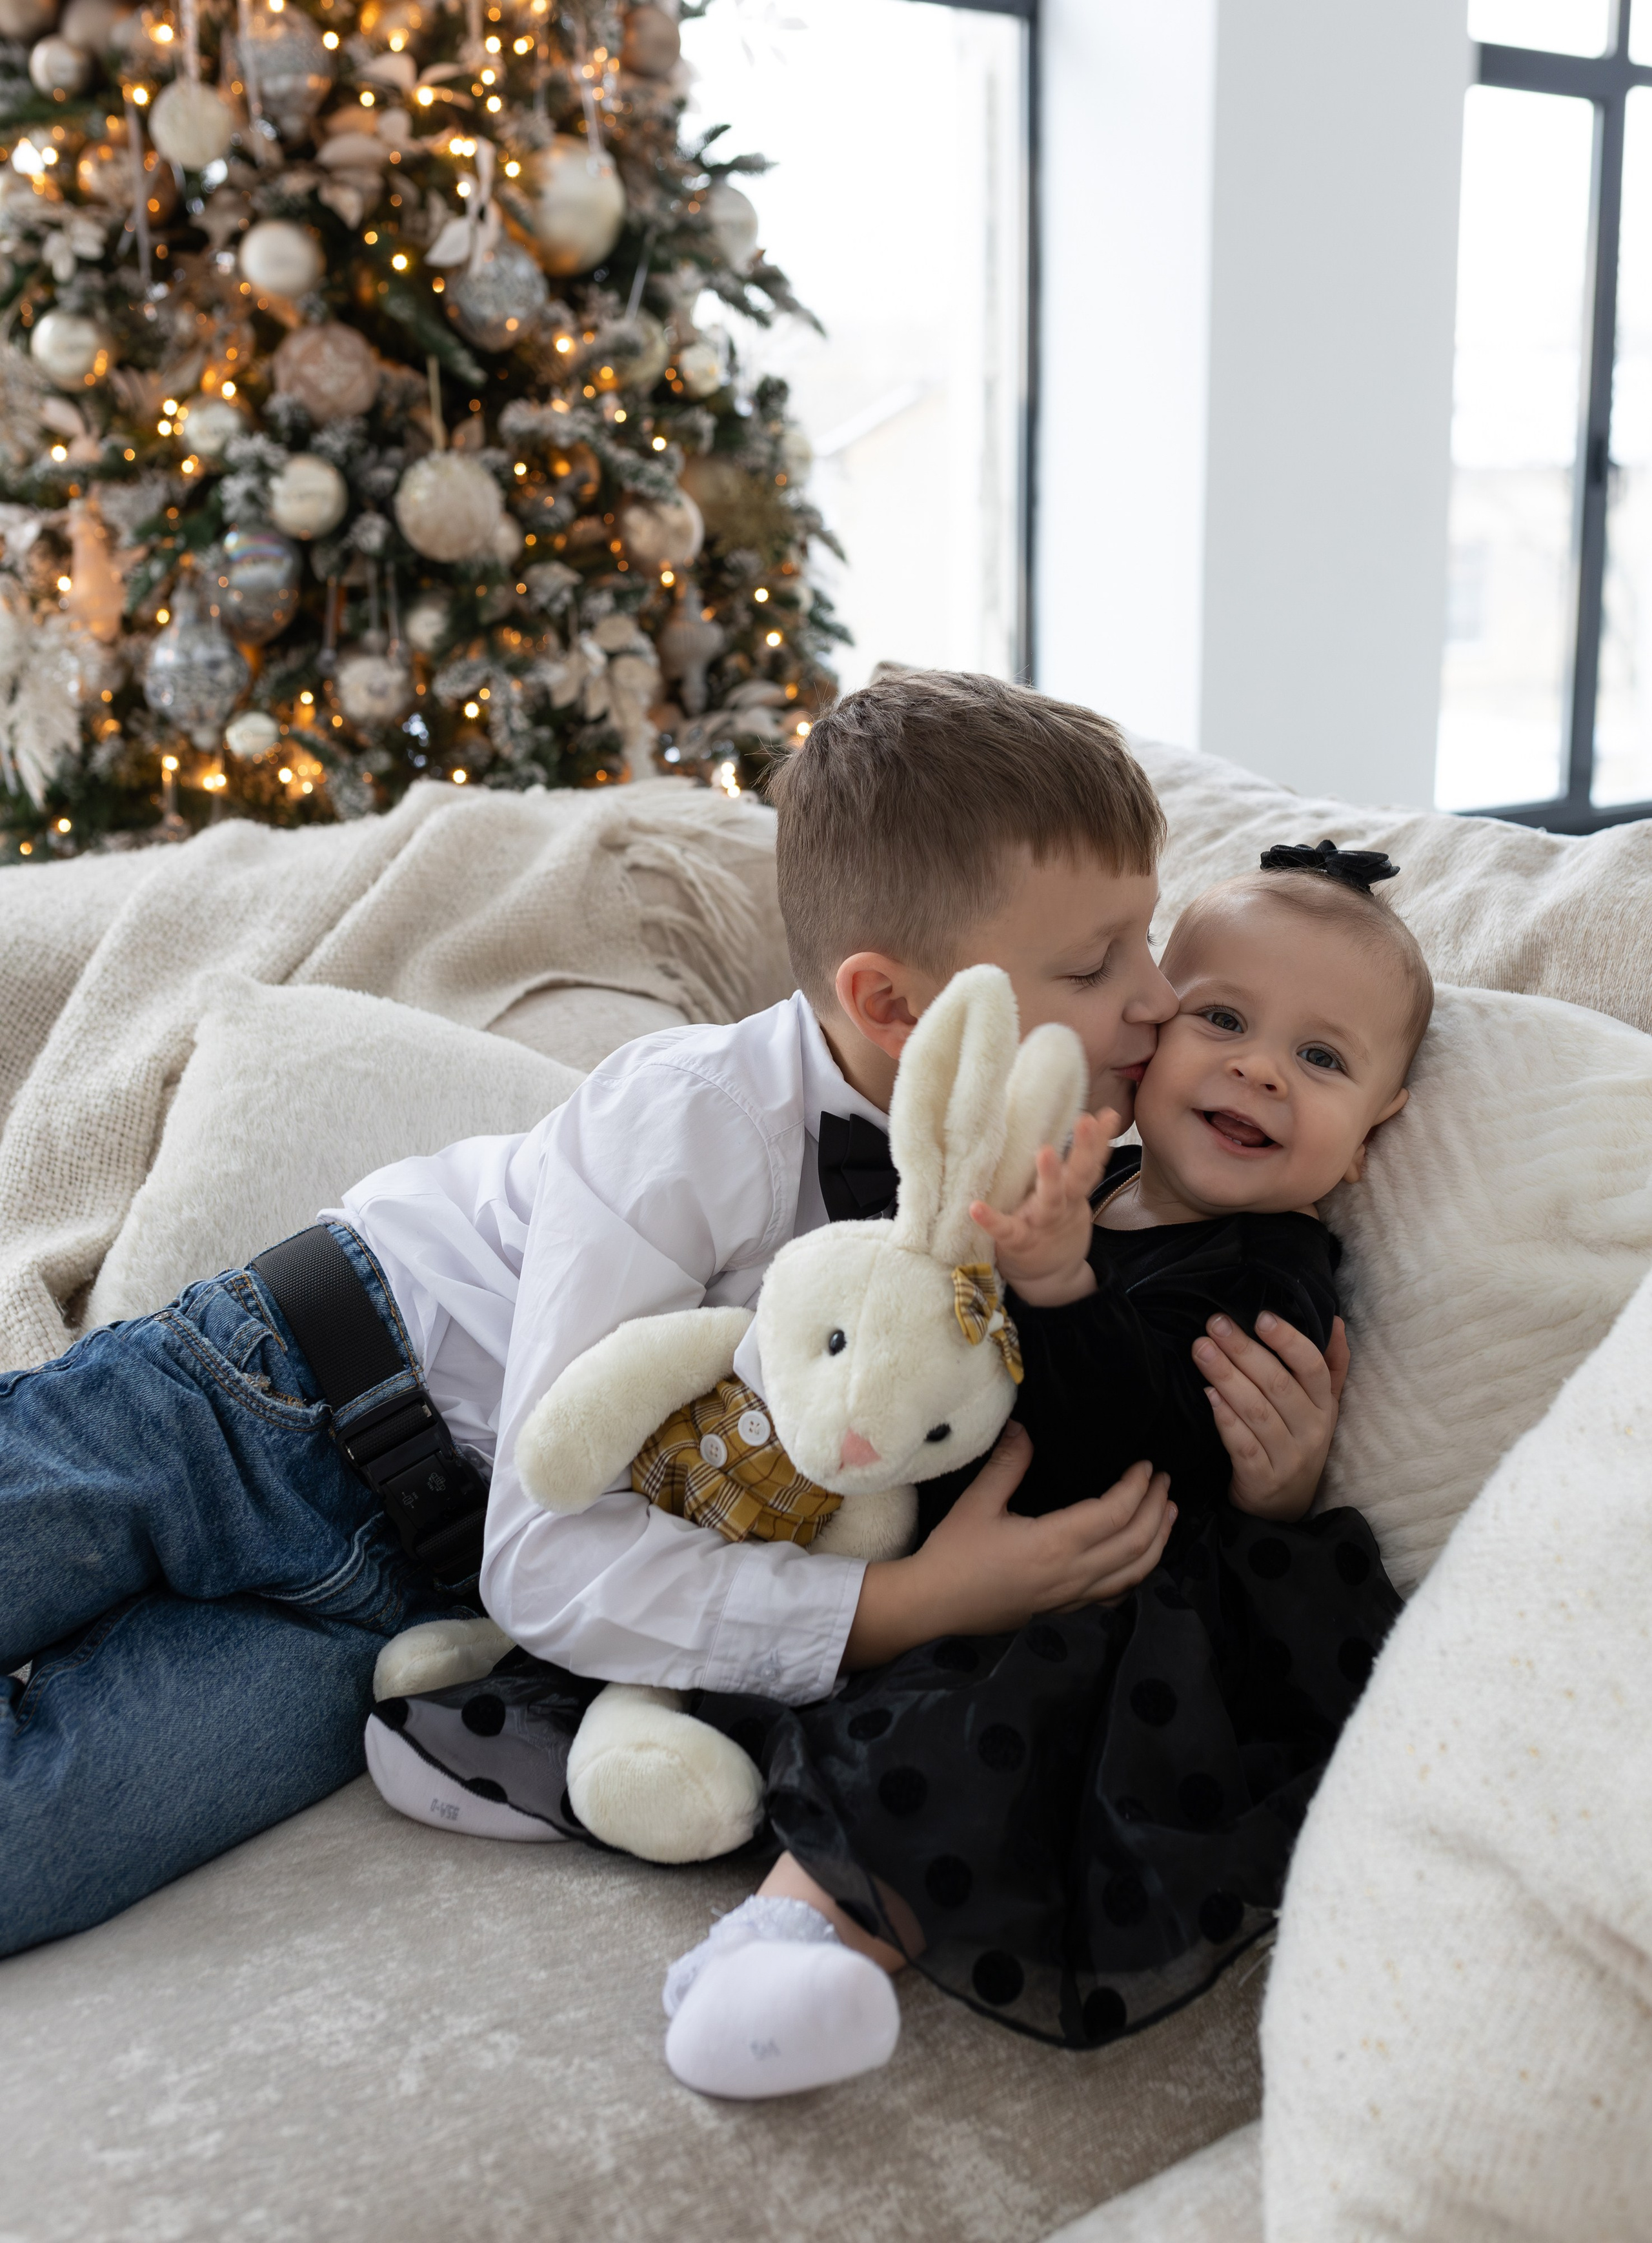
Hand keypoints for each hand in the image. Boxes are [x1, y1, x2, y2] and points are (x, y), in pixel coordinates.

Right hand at [842, 1421, 1174, 1667]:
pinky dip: (1137, 1572)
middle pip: (1136, 1542)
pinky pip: (1115, 1593)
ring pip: (1134, 1572)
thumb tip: (1025, 1428)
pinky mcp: (1064, 1608)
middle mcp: (1072, 1573)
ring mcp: (1071, 1596)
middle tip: (1165, 1481)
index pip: (1116, 1512)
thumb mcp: (977, 1503)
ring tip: (1170, 1515)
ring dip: (1158, 1542)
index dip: (1138, 1487)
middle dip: (1157, 1509)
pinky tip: (1140, 1559)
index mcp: (1055, 1543)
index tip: (1146, 1465)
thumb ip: (1008, 1465)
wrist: (933, 1607)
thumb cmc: (953, 1554)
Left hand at [969, 1108, 1116, 1306]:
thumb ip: (1074, 1169)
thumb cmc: (1054, 1227)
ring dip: (1051, 1176)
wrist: (1052, 1278)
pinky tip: (975, 1208)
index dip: (1099, 1140)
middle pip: (1078, 1175)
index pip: (1089, 1163)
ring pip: (1052, 1199)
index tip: (1107, 1115)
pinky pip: (1006, 1230)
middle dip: (1085, 1148)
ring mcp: (1042, 1223)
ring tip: (1046, 1151)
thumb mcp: (1071, 1199)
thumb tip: (1086, 1123)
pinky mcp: (1019, 1242)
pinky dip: (992, 1221)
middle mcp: (1061, 1205)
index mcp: (1071, 1192)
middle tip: (1086, 1121)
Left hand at [1196, 1311, 1348, 1521]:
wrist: (1283, 1507)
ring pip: (1256, 1412)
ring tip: (1202, 1350)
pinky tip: (1207, 1395)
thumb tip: (1334, 1320)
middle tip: (1215, 1324)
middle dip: (1244, 1351)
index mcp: (1324, 1406)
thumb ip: (1330, 1364)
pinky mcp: (1261, 1479)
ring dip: (1226, 1377)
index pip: (1314, 1368)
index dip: (1289, 1341)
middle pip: (1278, 1385)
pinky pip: (1242, 1445)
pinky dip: (1225, 1418)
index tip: (1261, 1316)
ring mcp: (1287, 1457)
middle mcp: (1311, 1431)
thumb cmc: (1296, 1441)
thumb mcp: (1320, 1406)